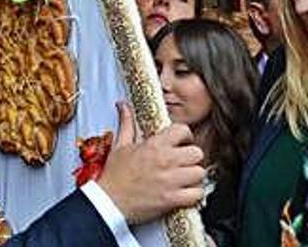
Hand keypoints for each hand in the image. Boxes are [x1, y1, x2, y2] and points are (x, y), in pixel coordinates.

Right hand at [96, 101, 205, 224]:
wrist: (108, 201)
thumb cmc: (114, 175)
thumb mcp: (120, 145)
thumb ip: (127, 123)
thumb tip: (123, 106)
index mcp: (154, 145)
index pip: (183, 130)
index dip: (185, 135)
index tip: (182, 142)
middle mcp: (165, 161)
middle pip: (197, 152)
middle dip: (192, 157)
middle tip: (184, 162)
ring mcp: (170, 181)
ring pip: (200, 173)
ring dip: (194, 176)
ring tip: (185, 178)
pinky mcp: (172, 199)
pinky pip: (197, 194)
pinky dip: (193, 194)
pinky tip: (185, 193)